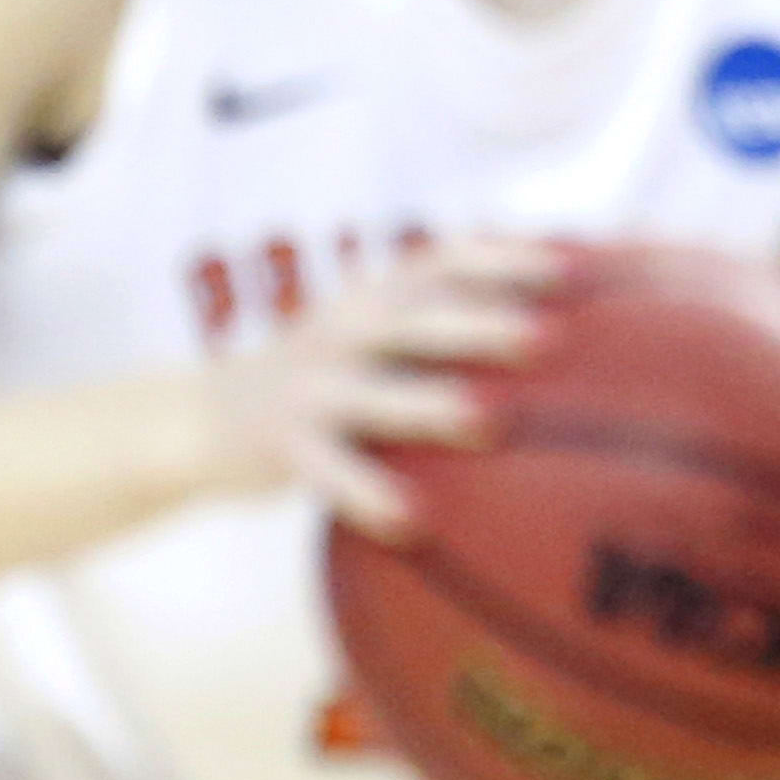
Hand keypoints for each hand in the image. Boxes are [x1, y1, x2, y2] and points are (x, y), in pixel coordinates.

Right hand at [202, 235, 557, 539]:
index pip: (446, 258)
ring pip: (374, 390)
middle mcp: (346, 327)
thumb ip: (445, 321)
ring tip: (490, 421)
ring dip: (431, 402)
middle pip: (419, 316)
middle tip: (551, 336)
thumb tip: (561, 321)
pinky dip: (368, 492)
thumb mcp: (376, 333)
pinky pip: (329, 470)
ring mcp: (312, 384)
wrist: (203, 416)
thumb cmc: (328, 375)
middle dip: (484, 321)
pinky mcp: (282, 443)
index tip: (576, 265)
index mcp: (377, 295)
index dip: (507, 257)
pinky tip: (412, 522)